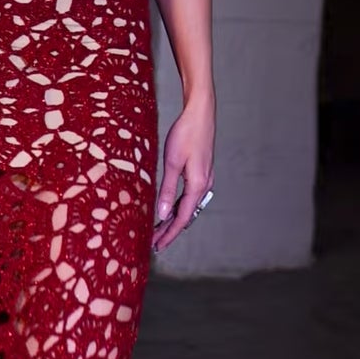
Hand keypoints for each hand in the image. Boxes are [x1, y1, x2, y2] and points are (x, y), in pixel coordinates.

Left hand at [153, 97, 214, 250]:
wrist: (200, 112)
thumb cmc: (186, 134)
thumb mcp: (172, 162)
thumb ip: (167, 189)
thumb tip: (162, 214)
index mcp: (198, 185)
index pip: (183, 218)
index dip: (170, 234)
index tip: (158, 246)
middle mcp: (204, 185)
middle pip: (187, 215)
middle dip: (170, 230)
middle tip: (155, 243)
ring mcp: (205, 179)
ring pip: (189, 206)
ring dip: (174, 218)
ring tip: (159, 229)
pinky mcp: (201, 172)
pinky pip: (190, 196)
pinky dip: (179, 206)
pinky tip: (169, 208)